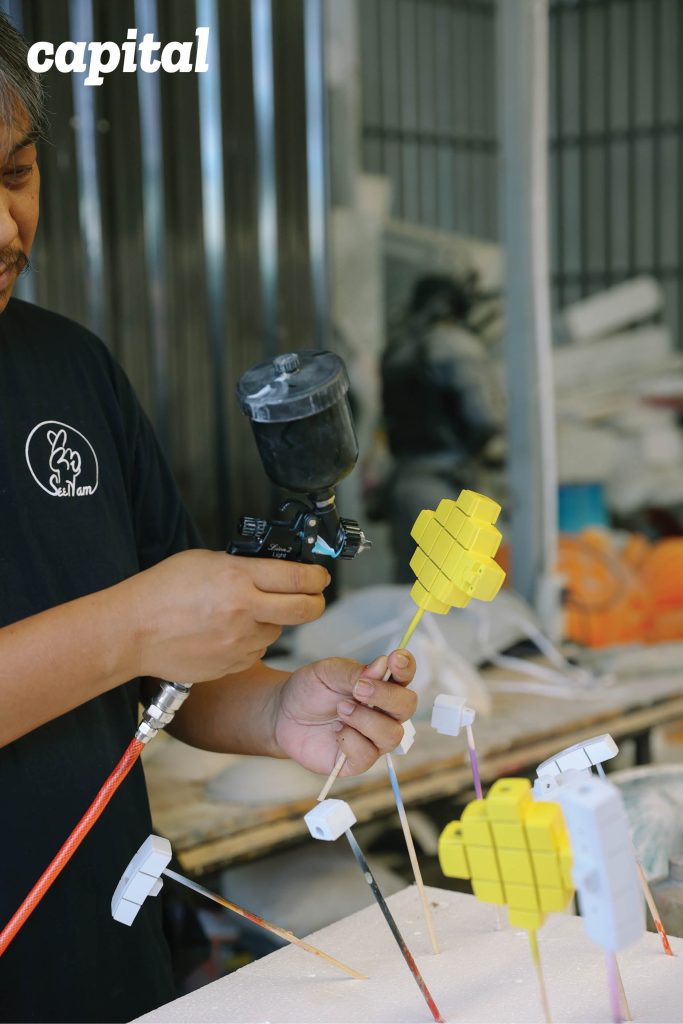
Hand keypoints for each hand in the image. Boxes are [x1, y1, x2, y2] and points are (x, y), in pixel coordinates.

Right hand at [125, 550, 329, 682]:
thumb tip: (270, 569)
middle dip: (316, 601)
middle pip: (306, 610)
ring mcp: (240, 642)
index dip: (317, 576)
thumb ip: (242, 566)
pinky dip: (250, 641)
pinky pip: (255, 651)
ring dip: (272, 621)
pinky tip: (226, 632)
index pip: (299, 578)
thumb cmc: (161, 591)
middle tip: (313, 596)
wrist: (132, 631)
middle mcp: (245, 611)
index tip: (319, 576)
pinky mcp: (232, 664)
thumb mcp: (204, 561)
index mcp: (238, 579)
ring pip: (278, 630)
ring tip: (242, 612)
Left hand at [274, 650, 416, 775]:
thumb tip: (382, 665)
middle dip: (385, 696)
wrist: (284, 714)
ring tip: (341, 710)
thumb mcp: (326, 672)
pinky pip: (368, 755)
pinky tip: (336, 731)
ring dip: (365, 720)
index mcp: (380, 685)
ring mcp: (373, 737)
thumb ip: (354, 672)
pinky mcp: (358, 760)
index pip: (404, 675)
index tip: (395, 659)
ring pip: (392, 734)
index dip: (406, 667)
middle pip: (406, 706)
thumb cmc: (310, 690)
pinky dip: (351, 741)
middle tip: (359, 689)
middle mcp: (383, 712)